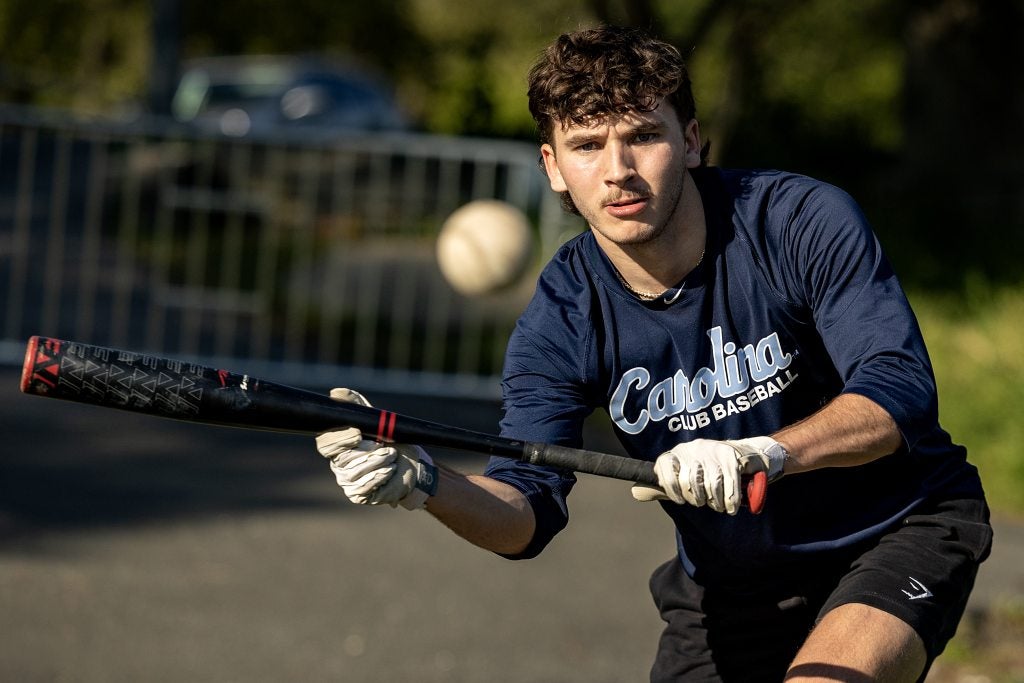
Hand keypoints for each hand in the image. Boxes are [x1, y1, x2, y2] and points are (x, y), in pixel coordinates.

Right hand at [315, 388, 437, 509]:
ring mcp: (348, 481)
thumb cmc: (394, 442)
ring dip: (378, 462)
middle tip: (383, 445)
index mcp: (339, 445)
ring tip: (391, 456)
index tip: (357, 434)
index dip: (339, 439)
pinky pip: (364, 487)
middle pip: (342, 458)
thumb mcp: (377, 421)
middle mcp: (339, 464)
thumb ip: (357, 406)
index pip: (325, 443)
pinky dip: (381, 476)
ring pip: (354, 473)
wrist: (414, 466)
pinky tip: (390, 471)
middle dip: (367, 451)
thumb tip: (337, 393)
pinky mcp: (359, 494)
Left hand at [632, 437, 785, 513]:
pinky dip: (730, 500)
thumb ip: (665, 485)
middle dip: (699, 499)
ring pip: (710, 485)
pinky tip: (731, 507)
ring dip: (716, 502)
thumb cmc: (710, 472)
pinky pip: (728, 484)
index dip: (672, 489)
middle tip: (706, 503)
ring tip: (720, 505)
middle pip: (689, 482)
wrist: (745, 455)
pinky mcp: (730, 456)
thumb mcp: (686, 475)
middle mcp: (692, 448)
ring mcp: (712, 450)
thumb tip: (637, 493)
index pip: (664, 468)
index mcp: (678, 453)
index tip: (681, 500)